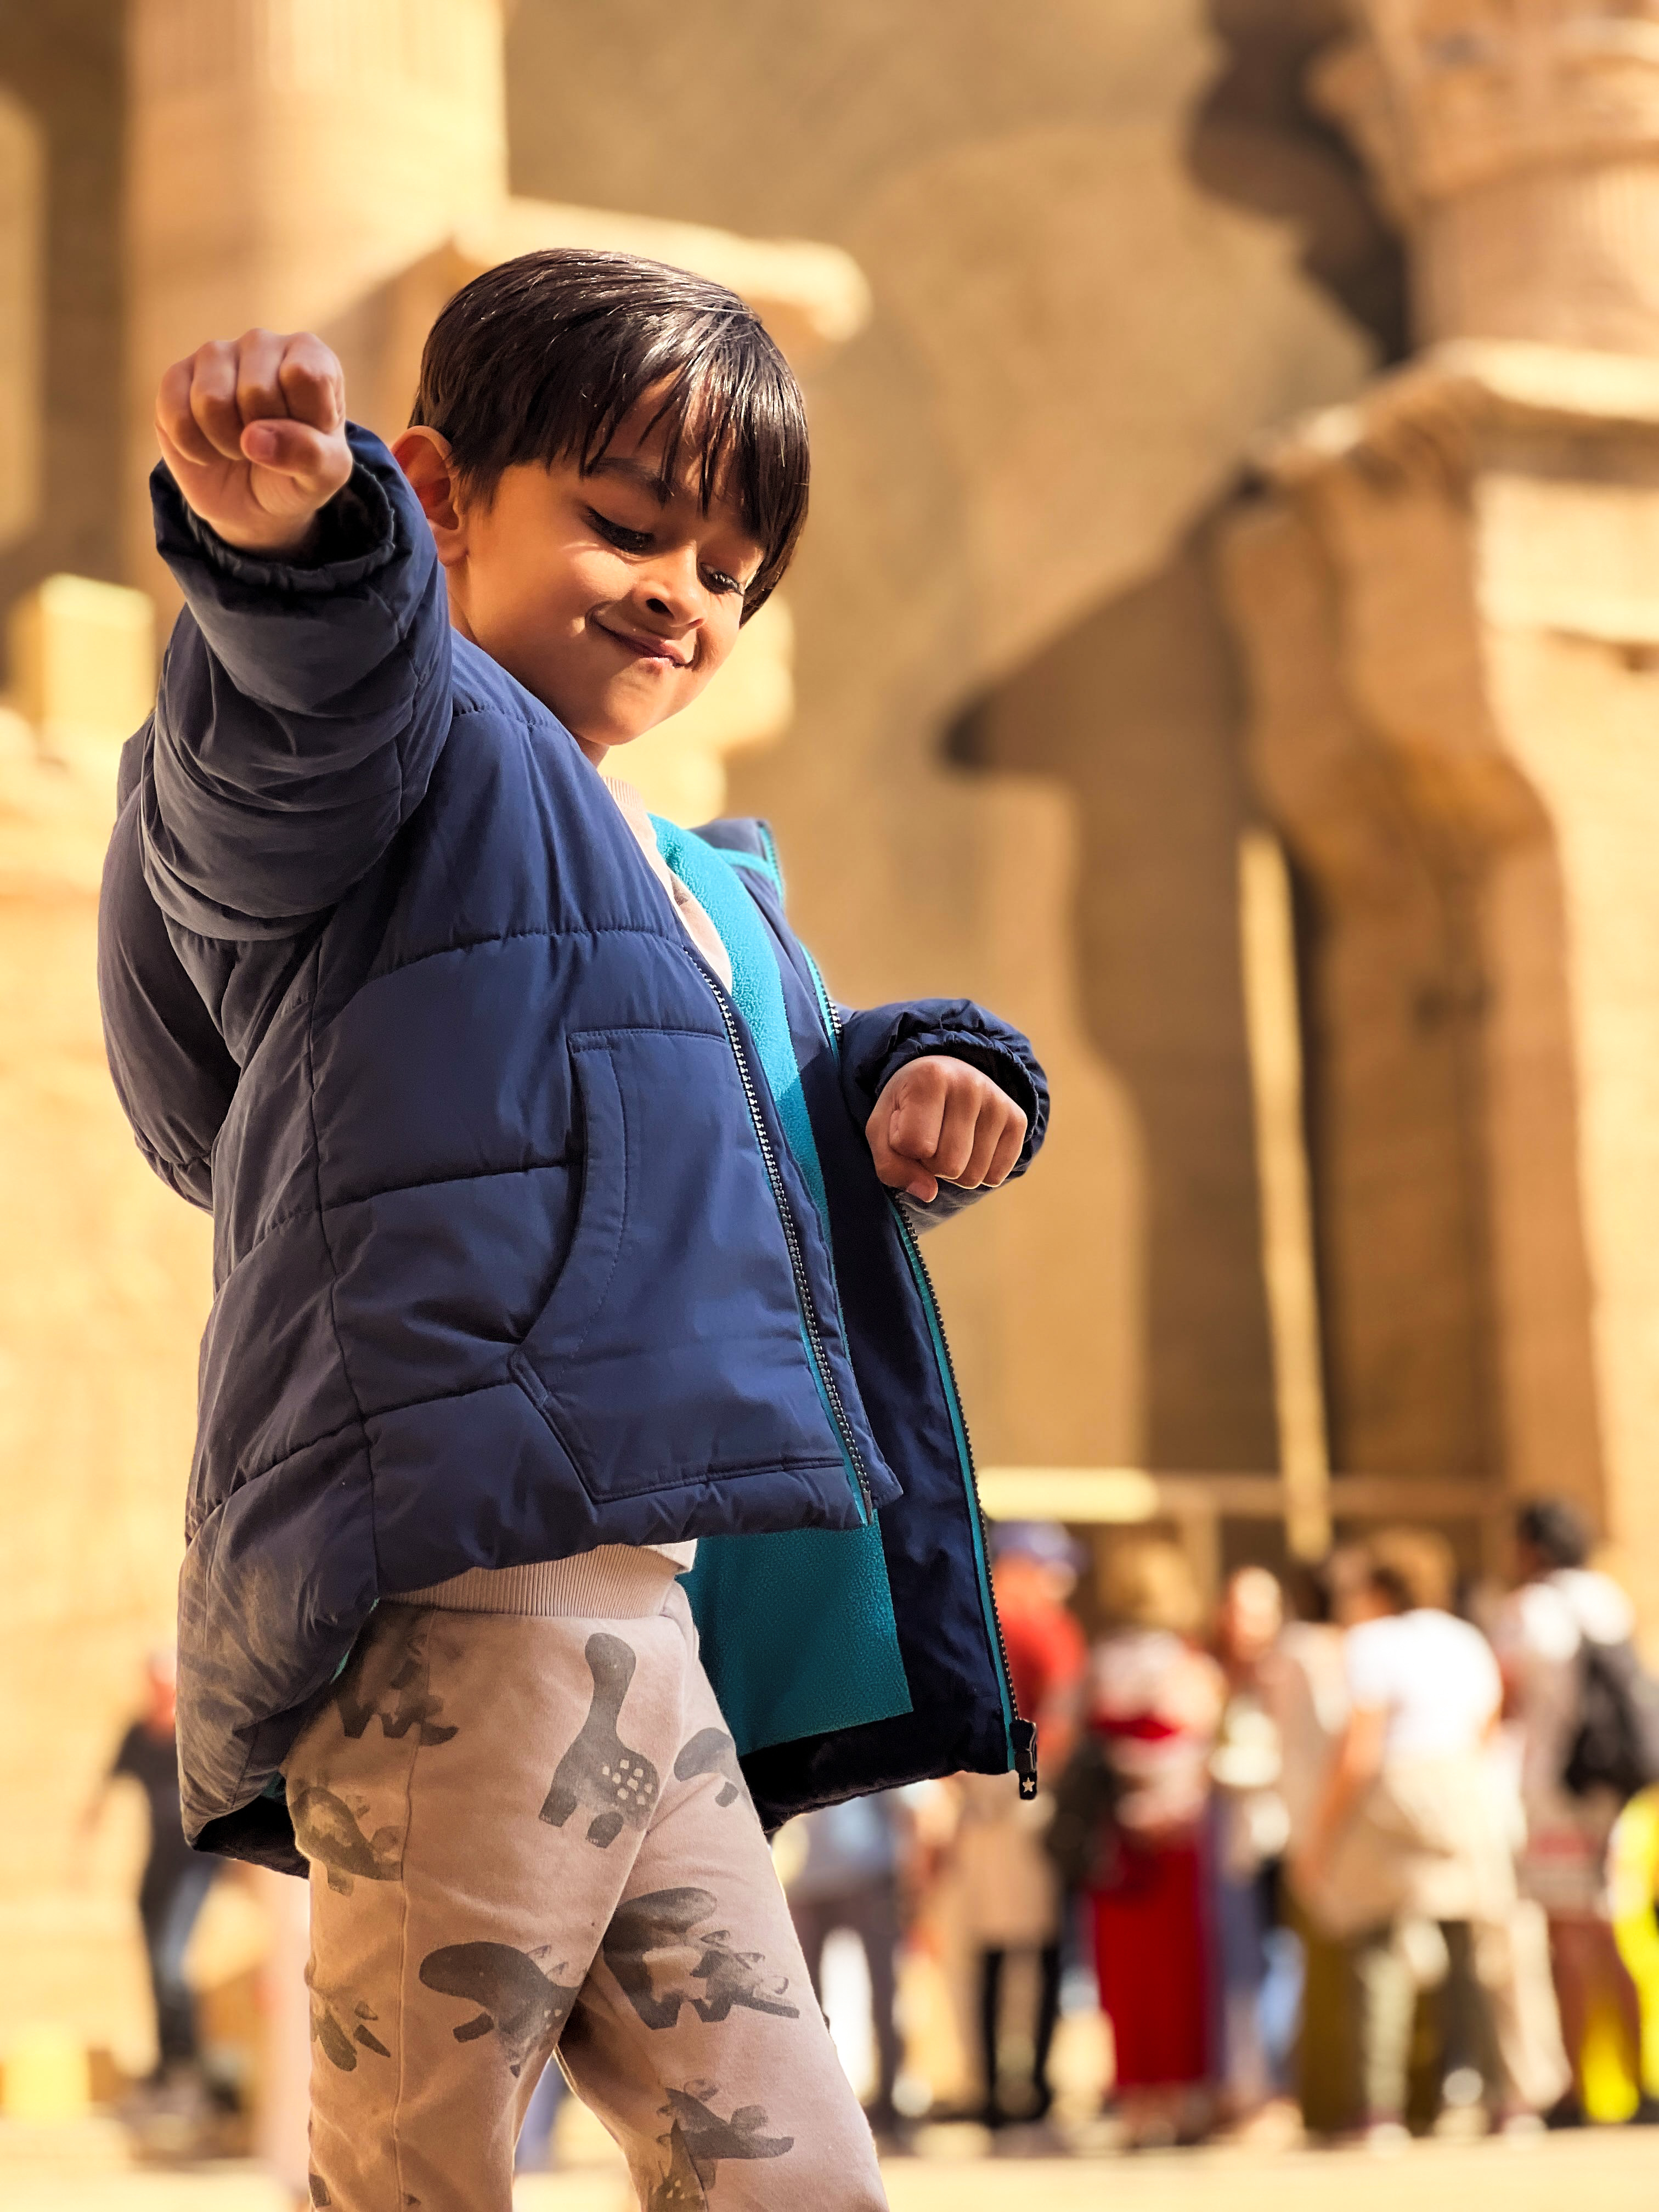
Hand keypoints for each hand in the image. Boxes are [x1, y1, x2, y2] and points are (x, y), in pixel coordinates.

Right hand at [156, 328, 351, 555]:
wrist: (253, 501)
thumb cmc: (298, 475)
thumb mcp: (325, 475)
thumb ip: (310, 455)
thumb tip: (255, 438)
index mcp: (310, 355)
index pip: (305, 376)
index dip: (304, 422)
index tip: (308, 437)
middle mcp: (262, 343)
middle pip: (255, 391)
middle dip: (262, 439)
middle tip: (268, 447)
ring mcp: (215, 354)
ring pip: (211, 401)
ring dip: (226, 444)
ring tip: (240, 447)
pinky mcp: (175, 377)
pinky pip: (177, 416)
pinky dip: (195, 449)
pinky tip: (209, 446)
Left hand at [865, 1054, 1026, 1203]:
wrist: (945, 1078)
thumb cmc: (907, 1109)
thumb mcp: (882, 1130)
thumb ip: (891, 1166)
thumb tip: (928, 1193)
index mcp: (930, 1077)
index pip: (915, 1145)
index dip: (904, 1147)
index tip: (906, 1124)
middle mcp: (970, 1084)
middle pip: (949, 1166)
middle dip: (932, 1163)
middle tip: (930, 1137)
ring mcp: (998, 1102)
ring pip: (973, 1177)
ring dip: (955, 1171)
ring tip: (949, 1139)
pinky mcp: (1018, 1119)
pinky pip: (995, 1176)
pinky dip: (978, 1172)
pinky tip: (972, 1144)